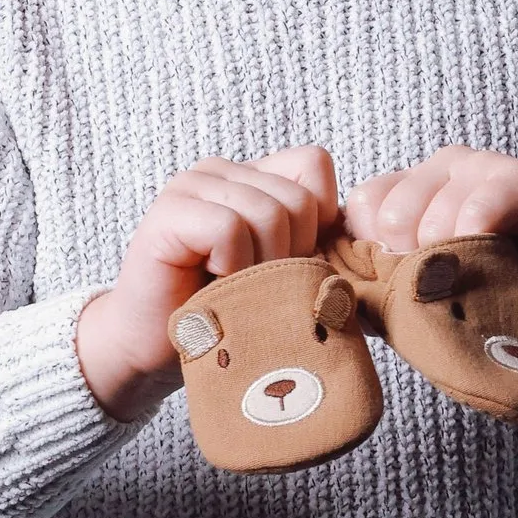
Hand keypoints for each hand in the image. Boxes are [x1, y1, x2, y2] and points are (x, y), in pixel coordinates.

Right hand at [75, 146, 340, 423]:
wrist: (152, 353)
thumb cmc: (224, 315)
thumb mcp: (283, 271)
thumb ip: (315, 240)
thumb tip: (365, 233)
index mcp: (250, 175)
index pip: (314, 164)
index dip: (316, 223)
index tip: (288, 266)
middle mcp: (220, 170)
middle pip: (297, 197)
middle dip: (290, 256)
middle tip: (255, 287)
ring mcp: (190, 185)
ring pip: (268, 213)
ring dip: (261, 269)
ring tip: (234, 289)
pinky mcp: (168, 212)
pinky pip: (230, 228)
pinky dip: (232, 268)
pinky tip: (213, 286)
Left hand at [342, 148, 517, 344]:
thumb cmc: (506, 286)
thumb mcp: (438, 290)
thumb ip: (387, 291)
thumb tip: (335, 306)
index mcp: (414, 189)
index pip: (361, 207)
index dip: (372, 255)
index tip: (401, 287)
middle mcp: (441, 169)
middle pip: (388, 212)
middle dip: (408, 264)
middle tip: (443, 288)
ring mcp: (481, 167)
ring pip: (430, 213)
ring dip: (450, 262)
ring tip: (477, 281)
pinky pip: (481, 206)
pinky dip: (479, 239)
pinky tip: (493, 258)